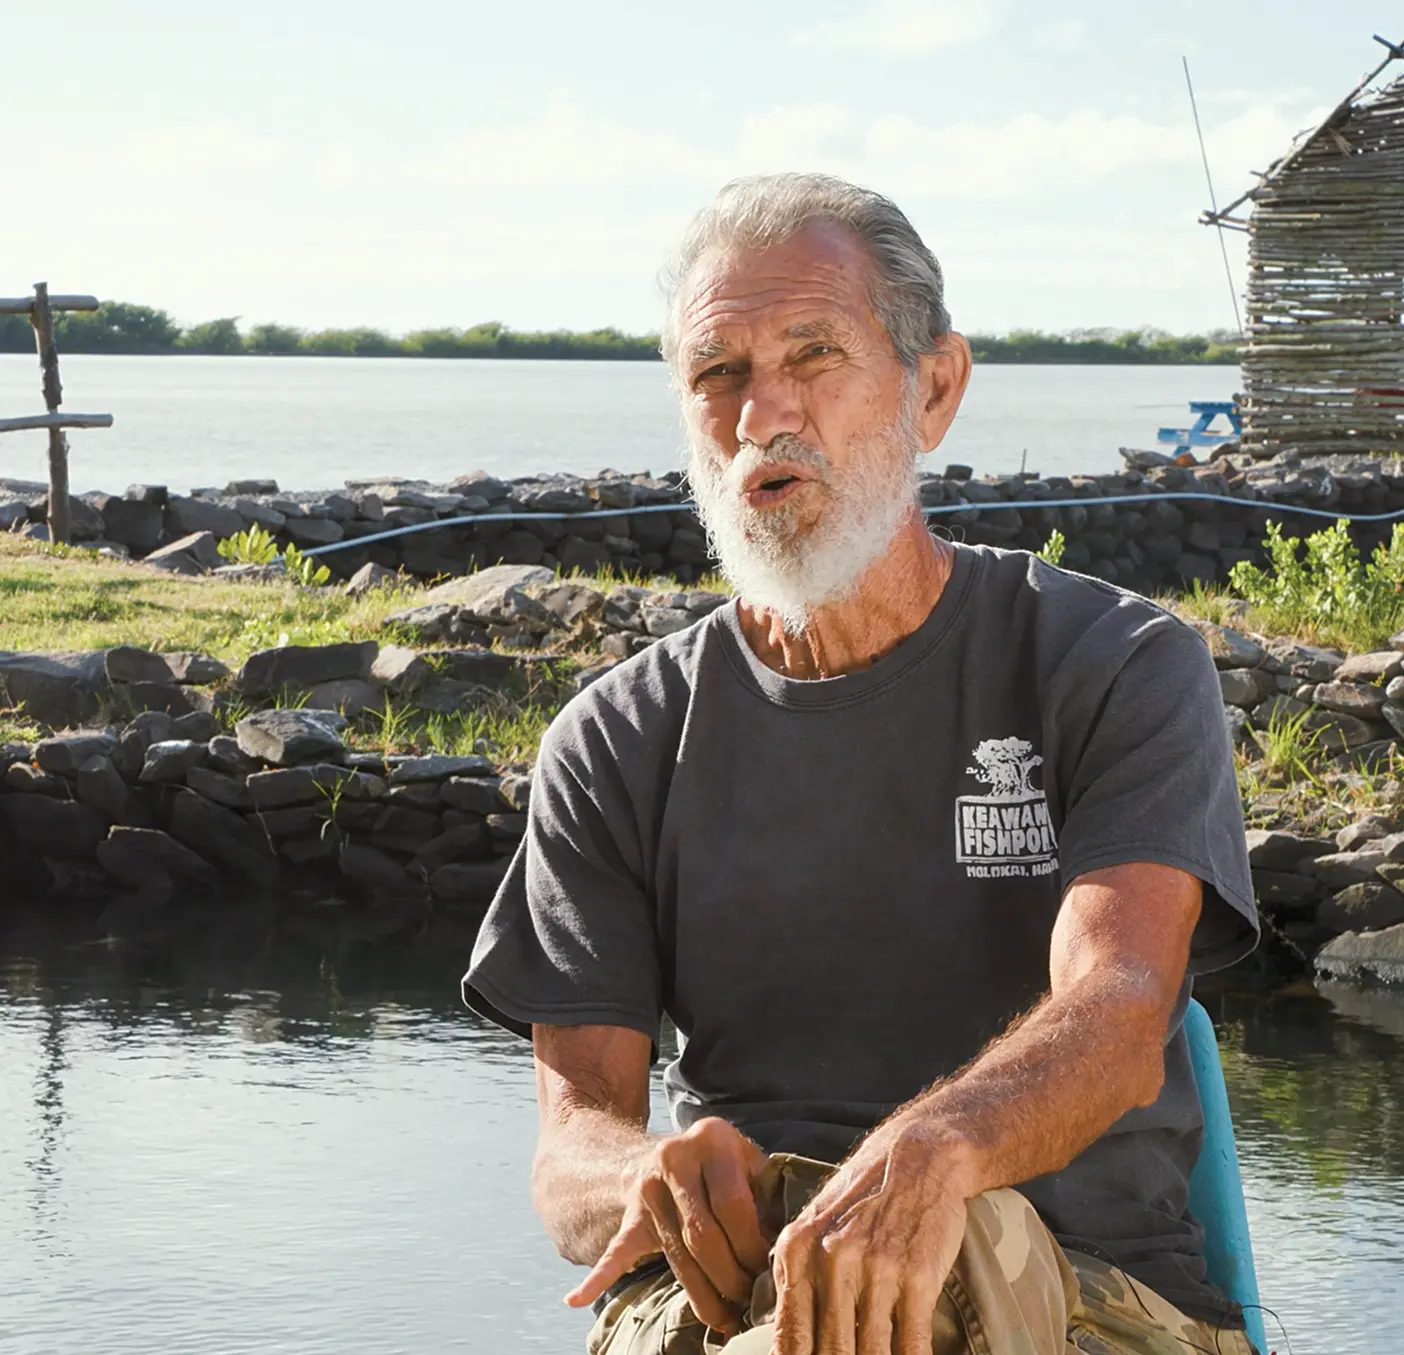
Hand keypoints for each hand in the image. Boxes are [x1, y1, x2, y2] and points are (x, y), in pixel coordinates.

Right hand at [565, 1116, 771, 1332]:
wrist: (660, 1149)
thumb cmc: (721, 1164)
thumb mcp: (746, 1159)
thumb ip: (766, 1191)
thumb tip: (792, 1244)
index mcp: (713, 1138)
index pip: (734, 1204)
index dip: (754, 1246)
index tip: (770, 1274)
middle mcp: (675, 1156)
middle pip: (704, 1234)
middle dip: (731, 1277)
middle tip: (750, 1304)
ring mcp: (647, 1186)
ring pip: (676, 1253)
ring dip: (702, 1294)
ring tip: (725, 1321)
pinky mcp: (629, 1214)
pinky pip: (615, 1249)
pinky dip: (598, 1276)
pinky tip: (577, 1299)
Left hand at [772, 1120, 973, 1354]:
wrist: (917, 1155)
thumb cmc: (864, 1197)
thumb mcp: (815, 1226)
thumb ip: (796, 1278)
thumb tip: (783, 1343)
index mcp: (796, 1250)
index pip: (788, 1338)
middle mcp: (831, 1260)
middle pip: (830, 1353)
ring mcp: (876, 1269)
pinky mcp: (918, 1276)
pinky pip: (912, 1345)